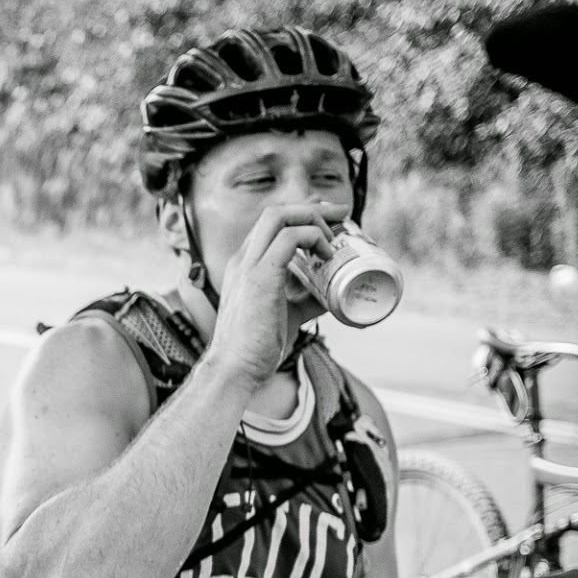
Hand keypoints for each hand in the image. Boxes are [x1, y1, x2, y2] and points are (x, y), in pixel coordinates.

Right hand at [207, 202, 344, 386]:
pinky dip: (313, 238)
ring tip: (334, 238)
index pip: (270, 224)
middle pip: (275, 211)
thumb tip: (333, 294)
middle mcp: (243, 260)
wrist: (235, 369)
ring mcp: (248, 267)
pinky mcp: (259, 278)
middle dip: (312, 207)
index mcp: (245, 266)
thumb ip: (306, 300)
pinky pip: (289, 239)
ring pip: (279, 216)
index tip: (328, 220)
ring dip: (313, 219)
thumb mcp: (288, 315)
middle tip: (341, 215)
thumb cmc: (257, 348)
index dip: (301, 214)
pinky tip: (326, 254)